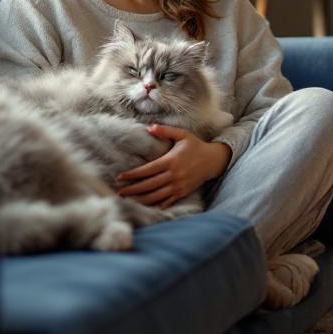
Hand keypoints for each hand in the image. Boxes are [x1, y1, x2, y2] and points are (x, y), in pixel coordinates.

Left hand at [116, 125, 230, 208]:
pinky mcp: (182, 193)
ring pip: (156, 196)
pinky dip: (155, 205)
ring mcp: (178, 186)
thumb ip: (165, 131)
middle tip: (119, 192)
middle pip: (148, 185)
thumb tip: (149, 127)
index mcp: (171, 161)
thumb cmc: (196, 145)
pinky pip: (166, 202)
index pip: (147, 170)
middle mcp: (173, 175)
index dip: (132, 175)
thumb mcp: (182, 134)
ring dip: (140, 199)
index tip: (120, 177)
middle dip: (132, 190)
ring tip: (128, 201)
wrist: (213, 160)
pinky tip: (145, 206)